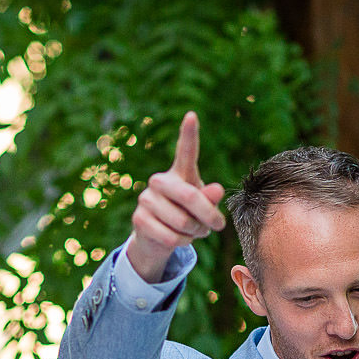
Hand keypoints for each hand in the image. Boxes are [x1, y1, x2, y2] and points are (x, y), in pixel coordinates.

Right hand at [127, 111, 226, 281]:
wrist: (157, 238)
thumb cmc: (186, 215)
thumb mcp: (203, 207)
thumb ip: (210, 198)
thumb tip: (217, 189)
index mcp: (179, 173)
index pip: (185, 151)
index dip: (189, 134)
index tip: (192, 115)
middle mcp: (159, 181)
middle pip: (191, 197)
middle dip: (209, 216)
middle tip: (219, 226)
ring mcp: (146, 199)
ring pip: (183, 222)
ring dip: (196, 233)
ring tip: (194, 233)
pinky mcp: (139, 220)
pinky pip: (171, 237)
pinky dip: (183, 243)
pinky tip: (180, 239)